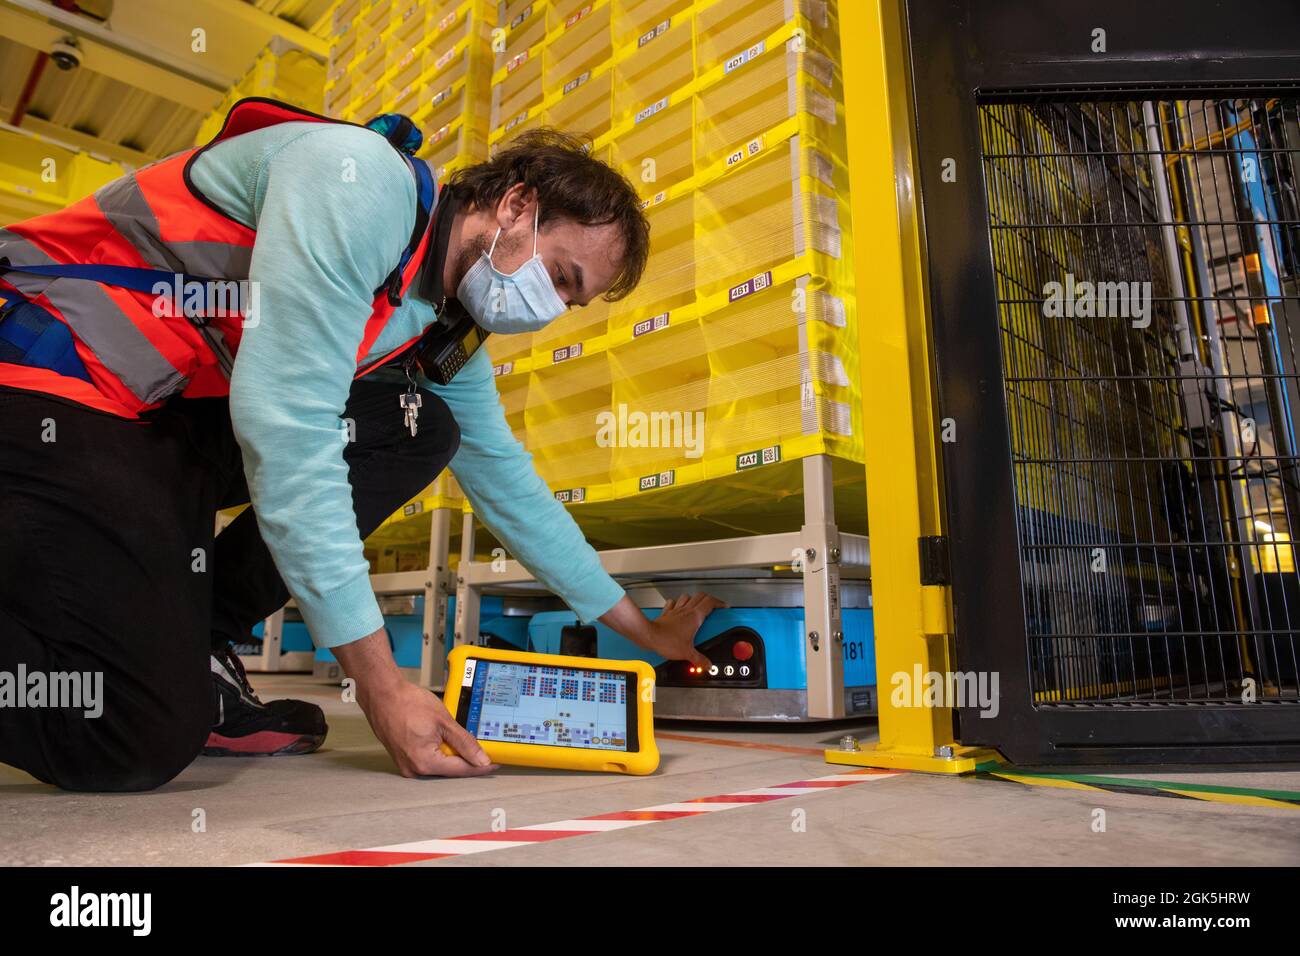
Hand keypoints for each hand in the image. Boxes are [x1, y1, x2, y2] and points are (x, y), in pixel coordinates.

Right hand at [359, 677, 496, 777]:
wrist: (382, 693)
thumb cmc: (407, 703)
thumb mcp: (444, 722)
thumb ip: (465, 743)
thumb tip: (481, 759)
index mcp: (424, 762)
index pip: (460, 770)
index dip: (480, 766)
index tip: (494, 764)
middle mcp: (413, 769)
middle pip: (449, 770)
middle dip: (466, 759)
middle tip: (483, 750)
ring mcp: (406, 764)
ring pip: (438, 764)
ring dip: (452, 754)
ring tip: (461, 740)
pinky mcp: (403, 757)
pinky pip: (427, 758)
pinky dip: (439, 750)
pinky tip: (445, 739)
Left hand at [643, 592, 725, 668]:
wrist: (649, 636)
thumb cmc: (666, 641)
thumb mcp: (687, 653)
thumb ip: (699, 659)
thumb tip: (707, 665)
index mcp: (695, 617)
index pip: (710, 602)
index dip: (719, 603)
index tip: (723, 607)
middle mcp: (686, 610)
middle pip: (701, 596)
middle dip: (709, 599)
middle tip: (713, 606)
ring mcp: (675, 610)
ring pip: (687, 596)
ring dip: (693, 599)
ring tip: (697, 606)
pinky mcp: (666, 613)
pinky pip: (673, 603)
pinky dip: (677, 603)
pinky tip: (678, 608)